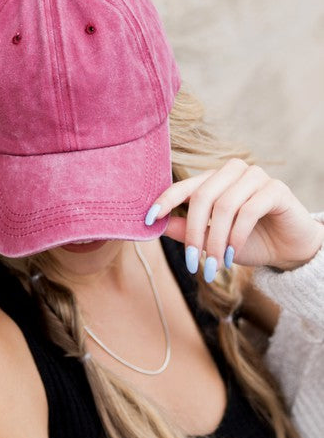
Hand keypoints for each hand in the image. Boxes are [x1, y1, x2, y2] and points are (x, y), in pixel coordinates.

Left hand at [144, 158, 323, 281]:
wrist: (288, 248)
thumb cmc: (248, 241)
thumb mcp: (212, 239)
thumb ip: (186, 230)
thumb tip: (157, 225)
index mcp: (214, 179)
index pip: (185, 186)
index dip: (165, 201)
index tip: (148, 220)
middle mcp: (233, 172)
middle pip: (202, 197)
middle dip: (193, 234)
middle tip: (190, 263)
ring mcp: (256, 176)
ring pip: (225, 206)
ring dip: (215, 241)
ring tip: (214, 266)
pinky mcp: (276, 188)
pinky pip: (249, 211)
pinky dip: (236, 237)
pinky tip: (231, 255)